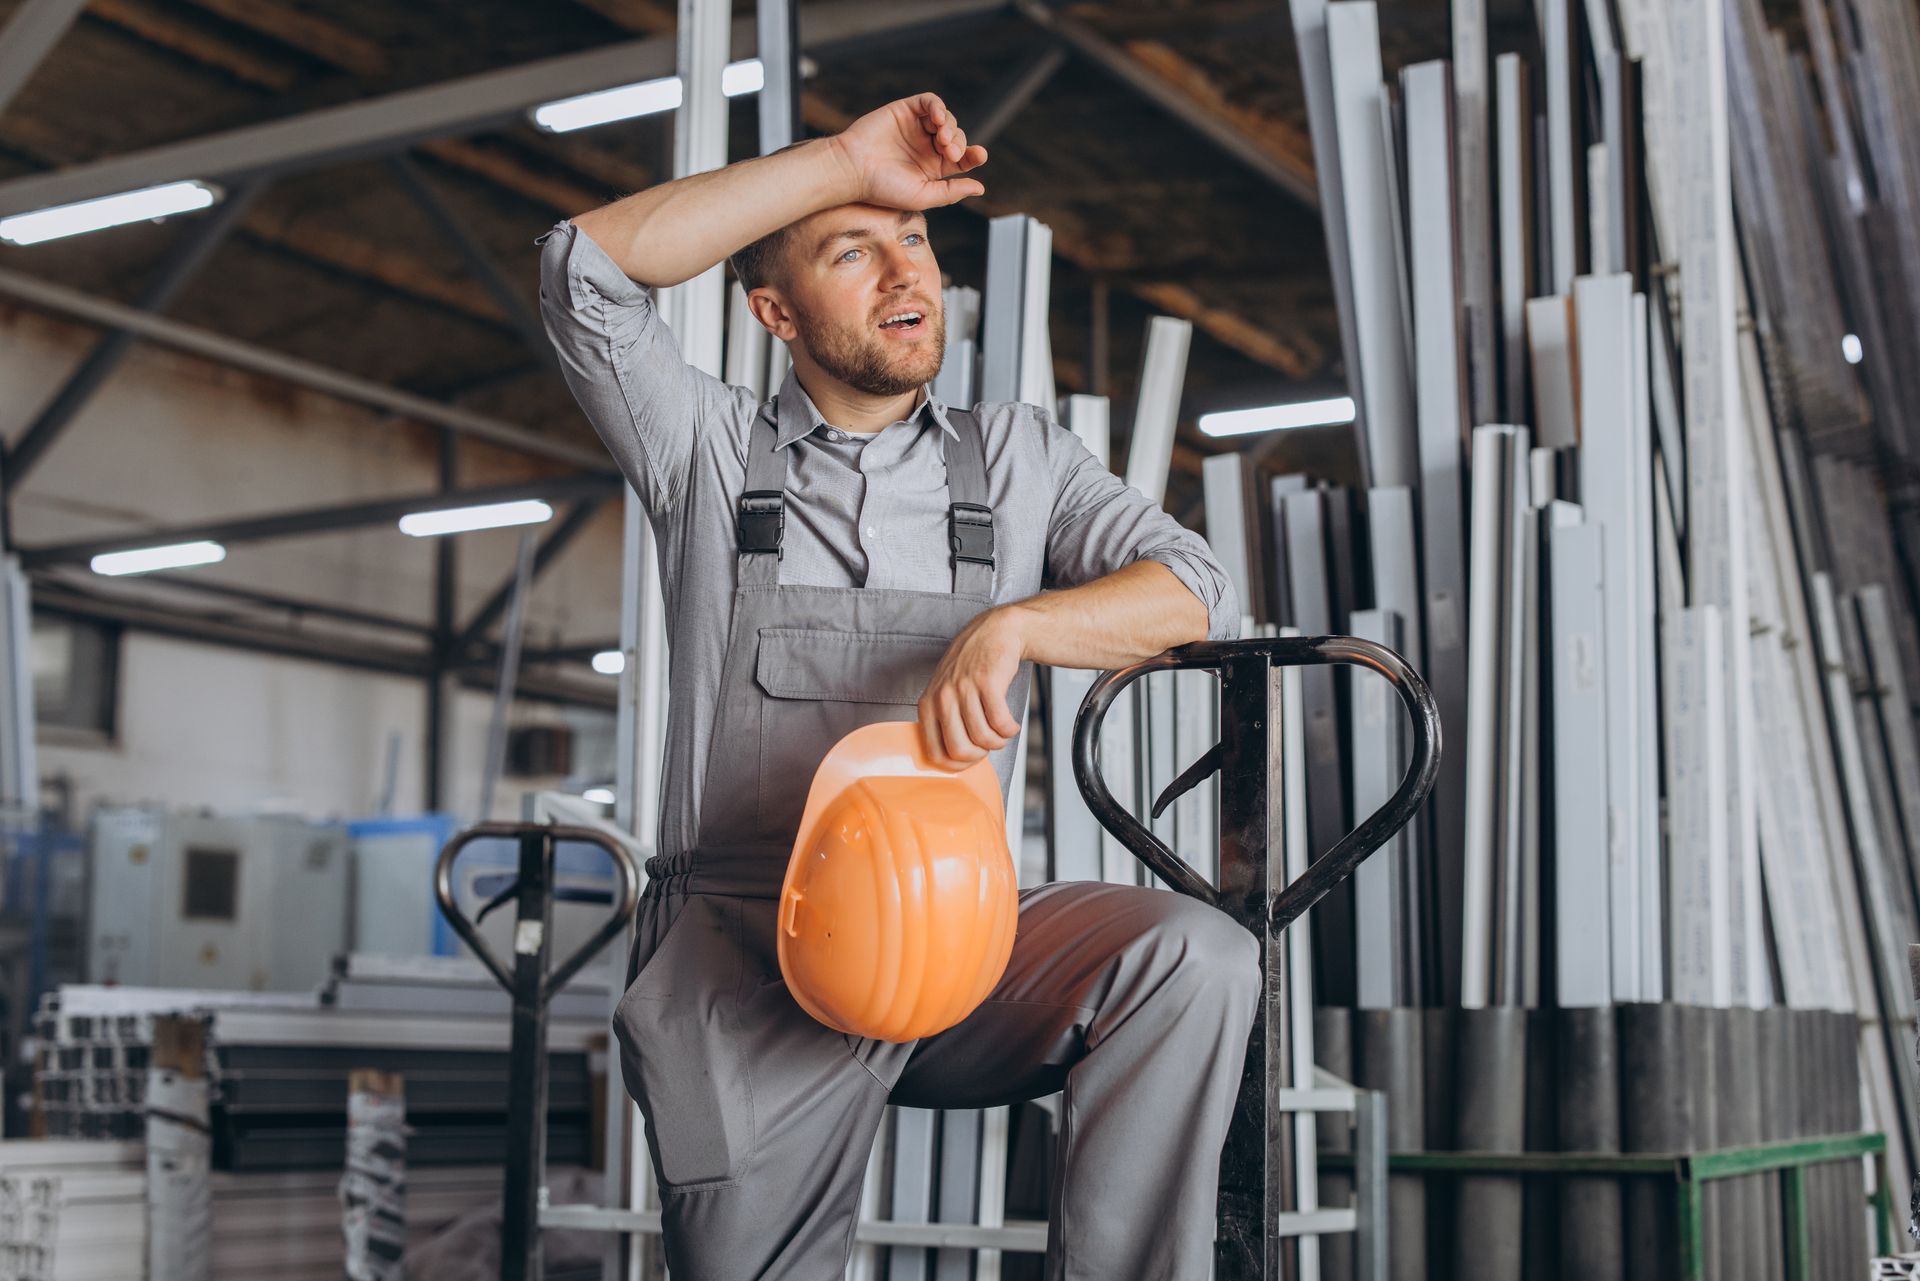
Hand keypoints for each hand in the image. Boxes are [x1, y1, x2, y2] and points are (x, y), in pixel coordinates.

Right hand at [829, 93, 987, 210]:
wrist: (853, 169)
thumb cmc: (883, 188)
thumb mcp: (923, 195)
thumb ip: (951, 192)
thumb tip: (980, 188)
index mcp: (932, 167)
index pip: (962, 158)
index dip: (973, 155)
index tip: (978, 155)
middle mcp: (926, 146)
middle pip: (956, 137)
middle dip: (959, 142)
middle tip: (950, 152)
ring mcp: (916, 127)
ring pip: (946, 118)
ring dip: (950, 126)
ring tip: (942, 139)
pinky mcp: (905, 110)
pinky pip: (929, 102)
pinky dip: (938, 106)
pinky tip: (938, 118)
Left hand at [917, 607, 1026, 769]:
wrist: (995, 633)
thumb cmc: (972, 667)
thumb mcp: (946, 691)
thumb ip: (945, 721)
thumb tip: (954, 759)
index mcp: (928, 704)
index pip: (934, 753)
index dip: (957, 765)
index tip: (971, 759)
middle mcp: (942, 697)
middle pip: (960, 750)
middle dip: (980, 756)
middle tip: (989, 746)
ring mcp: (964, 689)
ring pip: (983, 738)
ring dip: (999, 741)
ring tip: (1003, 732)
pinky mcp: (988, 682)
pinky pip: (1001, 723)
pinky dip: (1010, 729)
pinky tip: (1012, 723)